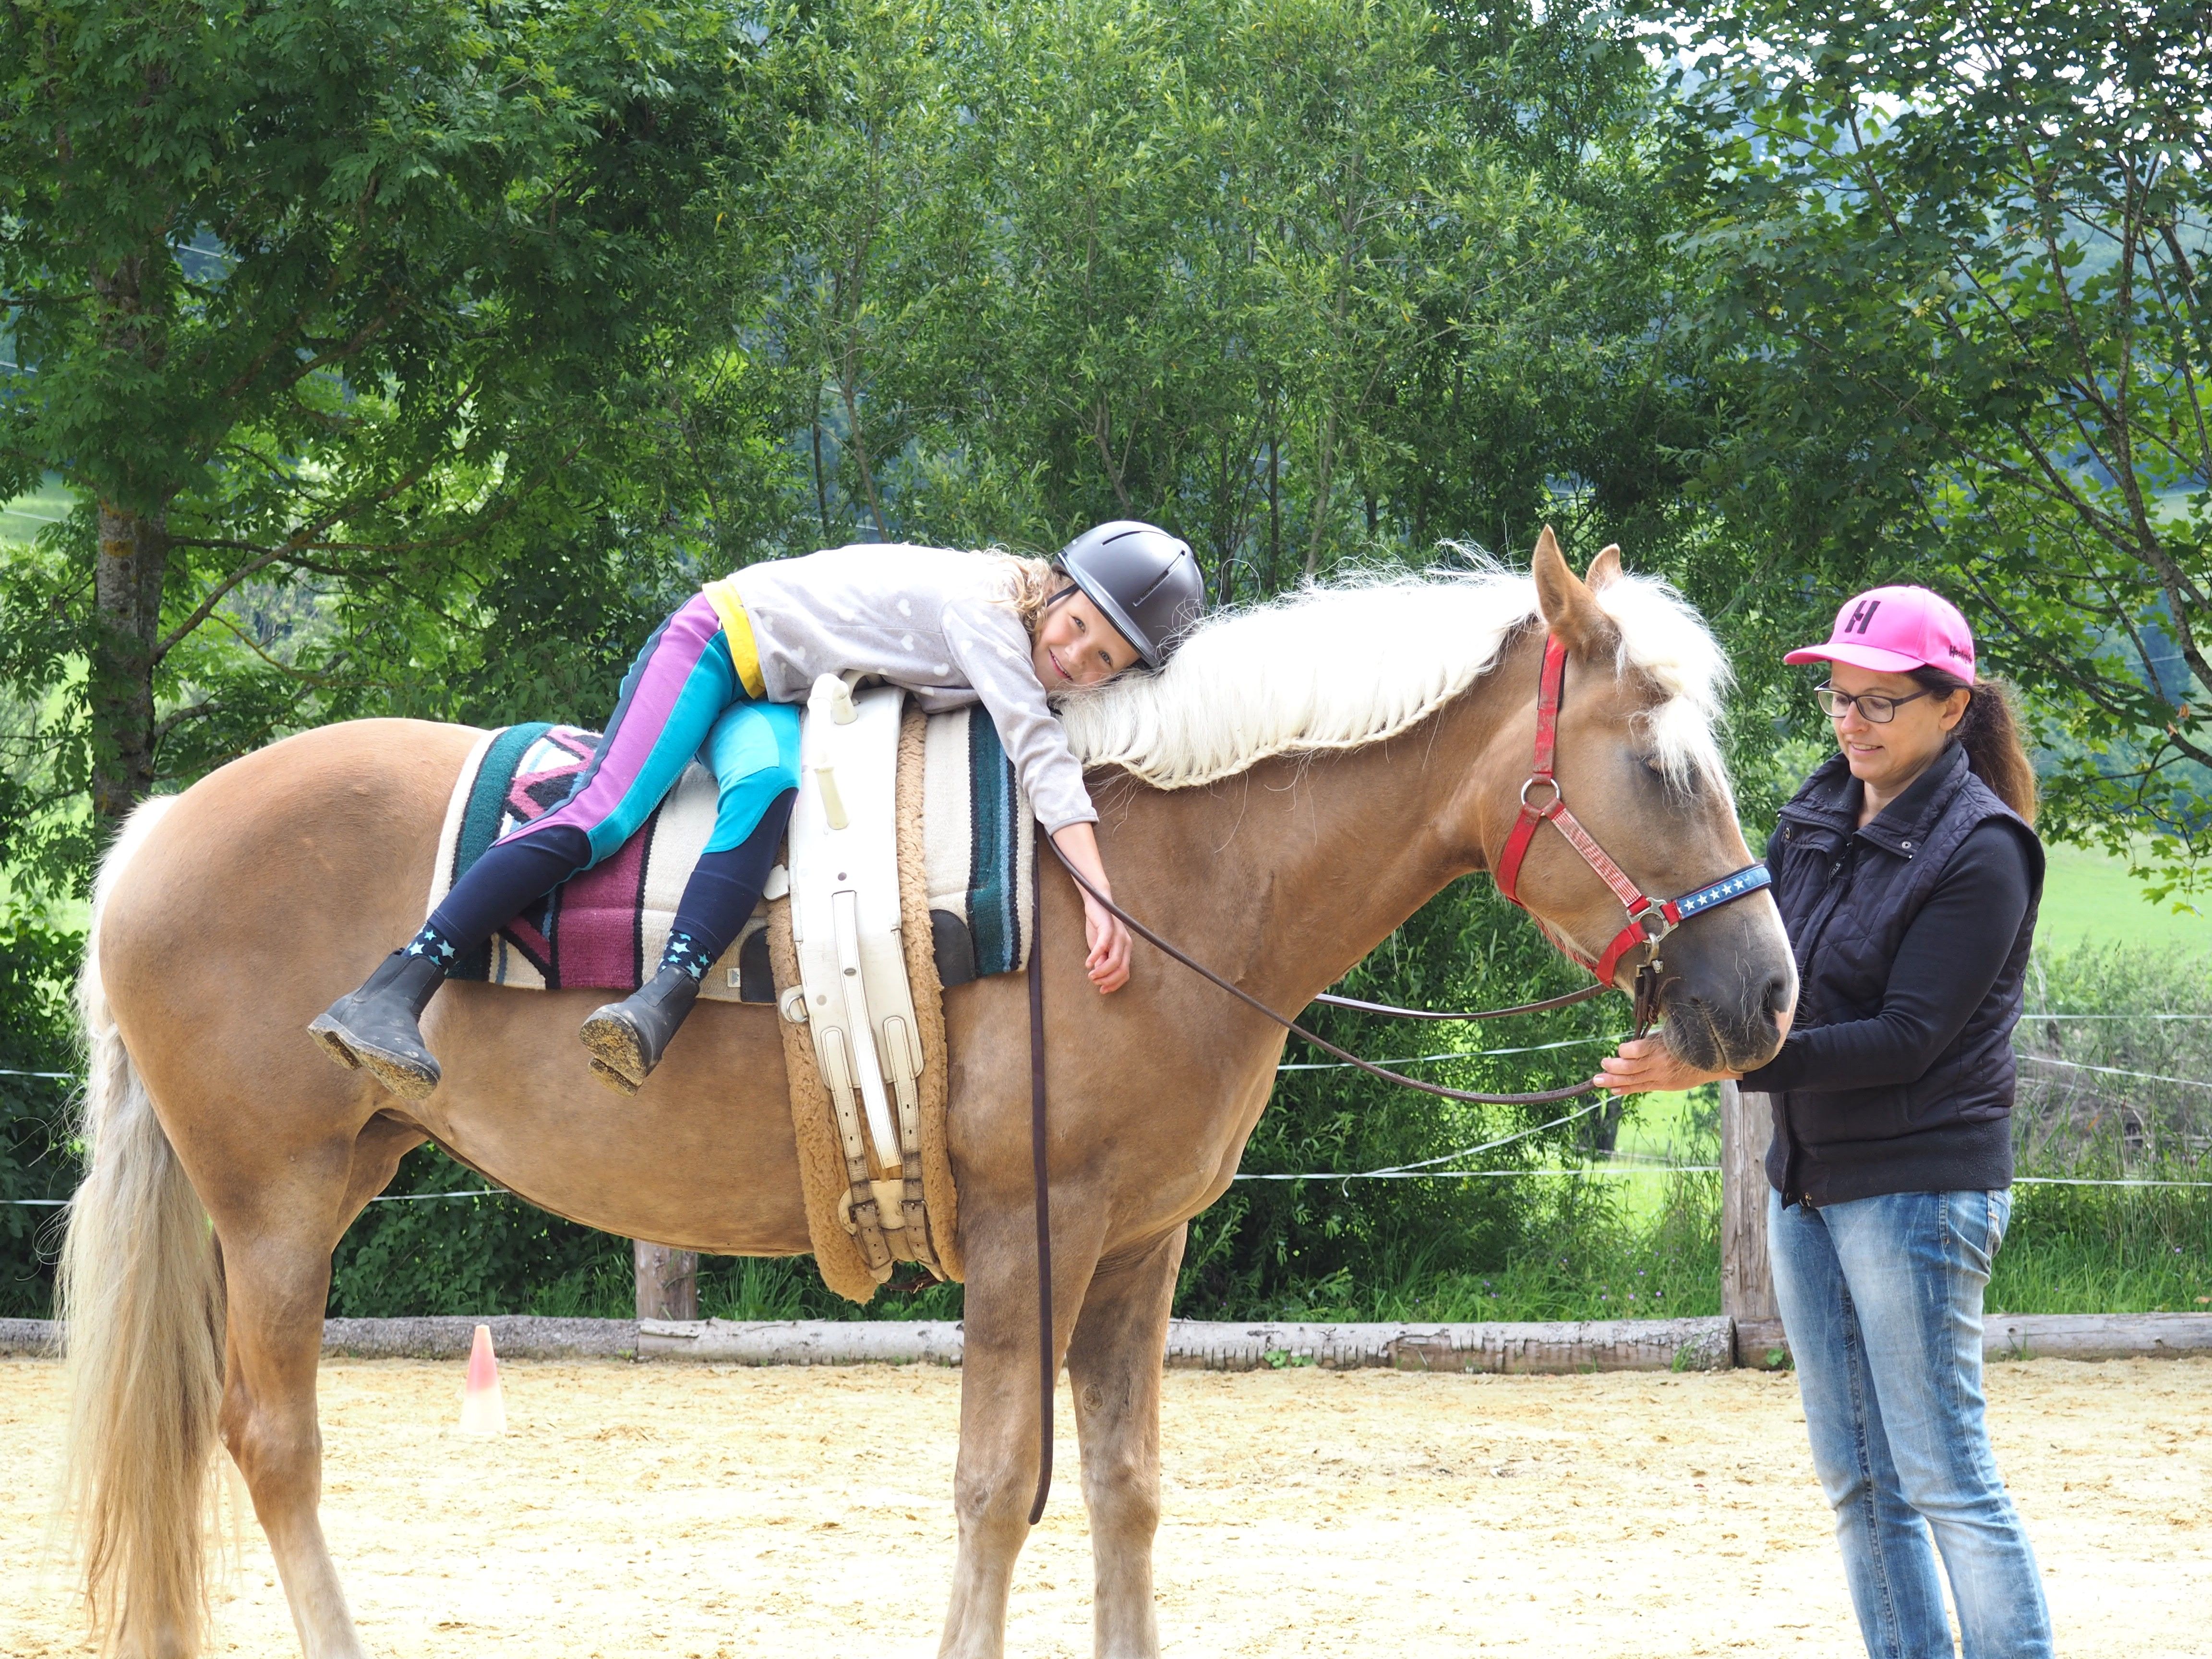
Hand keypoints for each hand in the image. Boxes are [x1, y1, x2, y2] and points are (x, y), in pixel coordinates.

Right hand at [1050, 821, 1131, 993]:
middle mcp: (1126, 944)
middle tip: (1094, 982)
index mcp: (1126, 950)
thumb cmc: (1098, 926)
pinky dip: (1095, 956)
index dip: (1115, 985)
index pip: (1125, 974)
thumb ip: (1102, 960)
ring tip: (1091, 975)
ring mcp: (1119, 935)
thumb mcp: (1099, 947)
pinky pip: (1104, 945)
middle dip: (1108, 981)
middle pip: (1121, 970)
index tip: (1102, 990)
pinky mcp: (1108, 927)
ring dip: (1102, 972)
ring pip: (1115, 961)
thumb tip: (1099, 975)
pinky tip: (1088, 963)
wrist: (1096, 902)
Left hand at [1592, 1034, 1737, 1096]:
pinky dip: (1626, 1089)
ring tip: (1598, 1080)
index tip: (1619, 1049)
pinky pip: (1641, 1088)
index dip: (1625, 1051)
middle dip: (1613, 1067)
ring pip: (1633, 1080)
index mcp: (1661, 1046)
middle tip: (1602, 1064)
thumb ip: (1652, 1036)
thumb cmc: (1689, 1040)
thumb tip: (1633, 1037)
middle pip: (1630, 1068)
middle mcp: (1659, 1063)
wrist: (1714, 1061)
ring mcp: (1660, 1076)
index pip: (1637, 1050)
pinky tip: (1613, 1089)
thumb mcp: (1673, 1031)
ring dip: (1613, 1080)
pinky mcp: (1663, 1085)